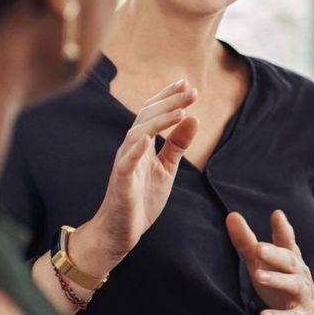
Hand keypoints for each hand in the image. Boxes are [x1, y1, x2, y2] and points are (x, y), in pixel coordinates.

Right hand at [87, 79, 198, 262]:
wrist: (119, 231)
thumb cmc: (141, 198)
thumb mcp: (166, 168)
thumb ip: (178, 144)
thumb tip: (194, 118)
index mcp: (142, 143)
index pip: (153, 112)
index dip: (168, 96)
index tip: (187, 83)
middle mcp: (130, 147)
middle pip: (147, 116)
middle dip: (170, 102)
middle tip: (192, 91)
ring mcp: (124, 163)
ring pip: (137, 133)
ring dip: (159, 121)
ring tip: (180, 111)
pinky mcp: (120, 181)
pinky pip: (126, 162)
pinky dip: (136, 149)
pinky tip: (148, 139)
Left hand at [226, 209, 313, 314]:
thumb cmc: (283, 281)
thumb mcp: (264, 262)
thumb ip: (248, 241)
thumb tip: (232, 215)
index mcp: (289, 258)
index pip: (286, 241)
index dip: (282, 228)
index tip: (277, 214)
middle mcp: (298, 273)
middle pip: (289, 261)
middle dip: (275, 254)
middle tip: (259, 248)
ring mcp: (302, 295)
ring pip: (294, 285)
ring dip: (277, 280)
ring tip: (258, 276)